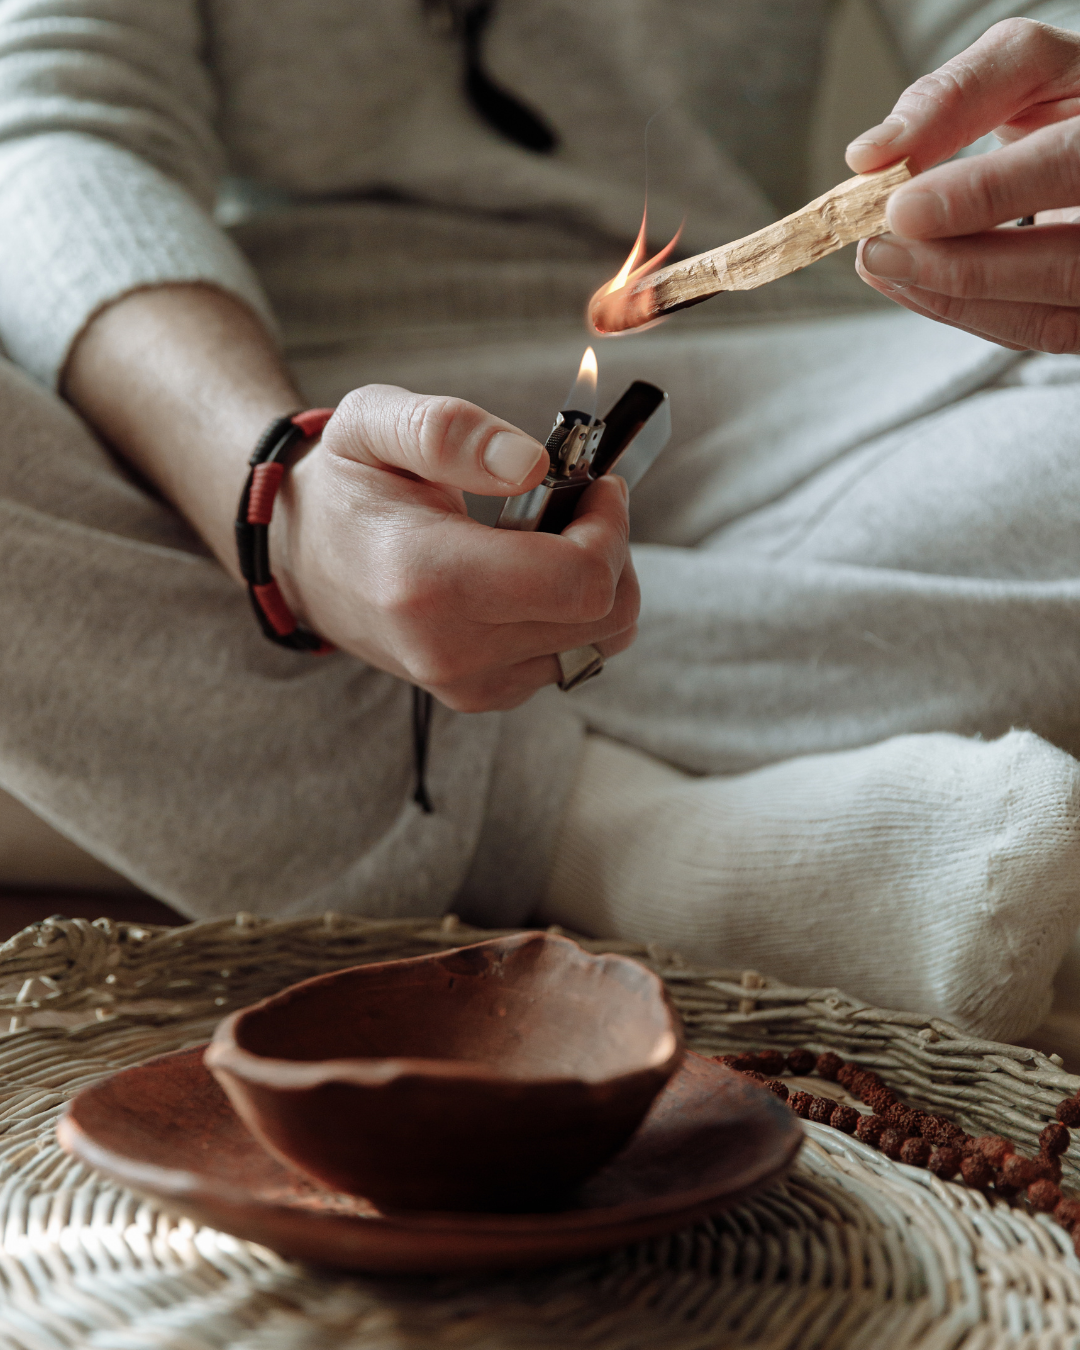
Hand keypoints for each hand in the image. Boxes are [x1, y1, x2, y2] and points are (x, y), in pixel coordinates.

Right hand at [274, 384, 638, 711]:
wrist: (302, 562)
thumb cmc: (345, 487)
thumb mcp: (374, 425)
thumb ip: (450, 432)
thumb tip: (531, 462)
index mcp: (427, 579)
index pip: (581, 580)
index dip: (610, 525)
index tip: (595, 483)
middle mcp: (450, 647)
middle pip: (606, 616)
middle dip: (611, 549)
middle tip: (576, 501)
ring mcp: (467, 681)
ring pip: (601, 641)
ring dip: (595, 582)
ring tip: (546, 537)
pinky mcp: (480, 694)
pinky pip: (572, 658)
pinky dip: (571, 614)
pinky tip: (527, 576)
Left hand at [846, 19, 1079, 352]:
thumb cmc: (1068, 101)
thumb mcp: (1026, 71)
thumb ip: (956, 96)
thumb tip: (870, 156)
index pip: (1068, 165)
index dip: (985, 193)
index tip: (902, 207)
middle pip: (1064, 266)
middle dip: (957, 266)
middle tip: (877, 251)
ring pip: (1043, 318)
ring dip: (947, 299)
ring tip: (880, 263)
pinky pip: (1031, 332)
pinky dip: (961, 313)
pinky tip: (910, 283)